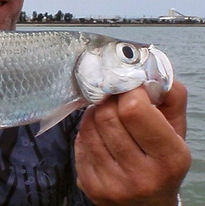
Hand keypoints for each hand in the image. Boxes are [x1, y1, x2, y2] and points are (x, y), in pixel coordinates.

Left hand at [75, 81, 190, 204]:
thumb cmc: (163, 162)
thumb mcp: (177, 132)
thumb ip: (171, 98)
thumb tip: (151, 71)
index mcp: (168, 158)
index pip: (133, 110)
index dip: (128, 91)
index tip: (130, 88)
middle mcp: (140, 175)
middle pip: (107, 116)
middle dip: (109, 100)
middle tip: (115, 99)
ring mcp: (111, 182)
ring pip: (89, 127)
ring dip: (95, 113)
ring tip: (108, 115)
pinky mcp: (89, 185)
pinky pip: (80, 142)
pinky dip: (87, 131)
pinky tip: (100, 134)